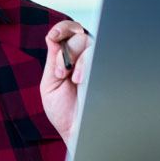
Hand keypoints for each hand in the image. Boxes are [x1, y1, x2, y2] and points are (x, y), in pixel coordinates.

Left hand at [40, 20, 91, 148]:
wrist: (78, 133)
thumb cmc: (64, 112)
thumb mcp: (51, 84)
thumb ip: (53, 61)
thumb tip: (51, 38)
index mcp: (69, 59)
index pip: (69, 33)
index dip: (62, 28)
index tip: (53, 36)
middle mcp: (84, 59)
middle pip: (79, 36)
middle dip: (67, 51)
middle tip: (61, 73)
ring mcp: (98, 65)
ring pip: (91, 44)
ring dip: (78, 58)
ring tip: (72, 80)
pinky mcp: (108, 73)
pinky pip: (103, 56)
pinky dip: (89, 64)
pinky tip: (82, 80)